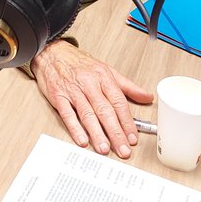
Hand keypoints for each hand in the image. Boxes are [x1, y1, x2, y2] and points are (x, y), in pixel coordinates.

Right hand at [30, 39, 152, 158]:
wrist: (53, 52)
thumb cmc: (79, 63)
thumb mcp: (106, 70)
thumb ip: (127, 86)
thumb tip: (147, 97)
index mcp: (103, 77)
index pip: (118, 102)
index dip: (127, 121)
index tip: (133, 137)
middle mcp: (89, 83)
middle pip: (105, 111)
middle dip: (115, 132)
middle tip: (123, 149)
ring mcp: (73, 90)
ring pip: (87, 114)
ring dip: (97, 133)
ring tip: (105, 148)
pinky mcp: (58, 96)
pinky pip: (67, 114)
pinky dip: (75, 128)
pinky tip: (82, 140)